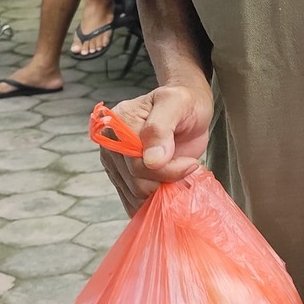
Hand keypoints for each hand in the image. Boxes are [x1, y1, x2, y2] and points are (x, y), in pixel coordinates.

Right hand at [98, 81, 213, 208]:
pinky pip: (132, 199)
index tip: (191, 164)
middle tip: (188, 167)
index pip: (137, 163)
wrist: (188, 108)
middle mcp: (111, 143)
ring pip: (135, 195)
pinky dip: (153, 201)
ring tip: (179, 175)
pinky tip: (168, 191)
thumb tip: (151, 160)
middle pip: (136, 182)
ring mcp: (115, 161)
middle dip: (167, 181)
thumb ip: (161, 129)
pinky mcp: (121, 175)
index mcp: (119, 122)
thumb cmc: (184, 102)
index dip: (166, 171)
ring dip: (162, 193)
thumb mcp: (177, 104)